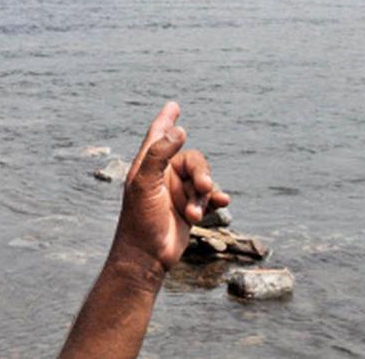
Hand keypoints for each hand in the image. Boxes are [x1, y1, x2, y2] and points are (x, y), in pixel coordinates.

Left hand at [110, 101, 230, 273]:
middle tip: (204, 187)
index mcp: (148, 166)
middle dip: (201, 172)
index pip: (158, 135)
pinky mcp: (189, 209)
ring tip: (194, 214)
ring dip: (203, 195)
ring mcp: (177, 192)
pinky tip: (223, 202)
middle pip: (192, 159)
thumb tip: (179, 130)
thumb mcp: (145, 184)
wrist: (147, 257)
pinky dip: (217, 198)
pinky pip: (210, 196)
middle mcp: (164, 176)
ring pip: (203, 180)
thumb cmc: (140, 221)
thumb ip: (159, 154)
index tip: (174, 106)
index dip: (166, 120)